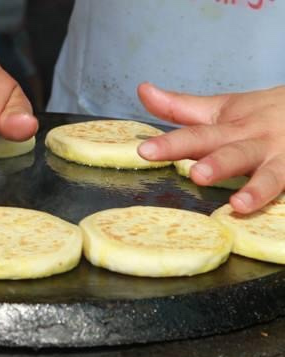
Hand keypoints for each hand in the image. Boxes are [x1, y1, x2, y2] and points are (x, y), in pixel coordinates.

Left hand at [137, 82, 284, 213]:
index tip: (146, 151)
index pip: (197, 135)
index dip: (172, 143)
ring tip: (238, 203)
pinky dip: (275, 196)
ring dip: (255, 188)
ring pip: (269, 174)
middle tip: (198, 174)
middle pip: (233, 152)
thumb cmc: (260, 115)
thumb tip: (142, 90)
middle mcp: (255, 141)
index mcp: (230, 127)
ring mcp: (280, 159)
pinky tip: (263, 209)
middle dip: (217, 163)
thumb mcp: (220, 109)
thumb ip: (179, 107)